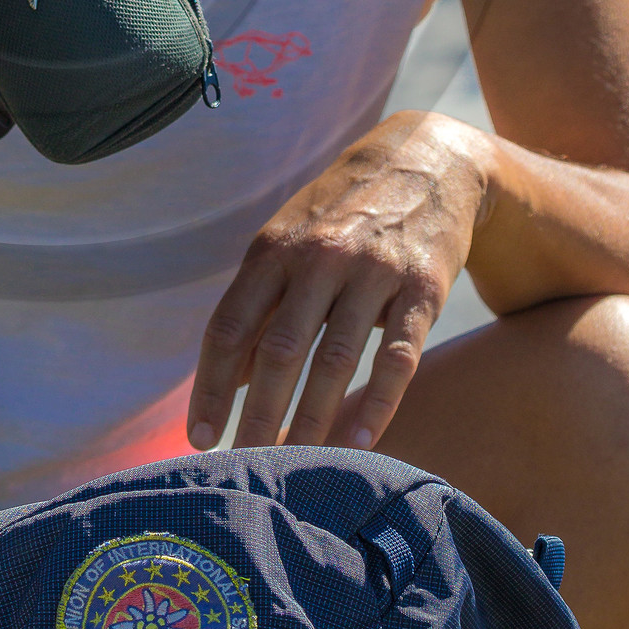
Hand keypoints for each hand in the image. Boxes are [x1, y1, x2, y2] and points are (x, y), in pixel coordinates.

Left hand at [186, 112, 490, 454]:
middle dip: (257, 415)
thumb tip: (227, 379)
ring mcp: (372, 271)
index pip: (229, 326)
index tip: (200, 436)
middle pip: (278, 350)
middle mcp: (319, 258)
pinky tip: (358, 442)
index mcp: (274, 249)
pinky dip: (377, 404)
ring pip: (334, 360)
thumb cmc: (343, 214)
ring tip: (295, 466)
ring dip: (312, 420)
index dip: (209, 385)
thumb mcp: (290, 243)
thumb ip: (258, 306)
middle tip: (245, 465)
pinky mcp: (422, 288)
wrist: (428, 162)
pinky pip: (397, 356)